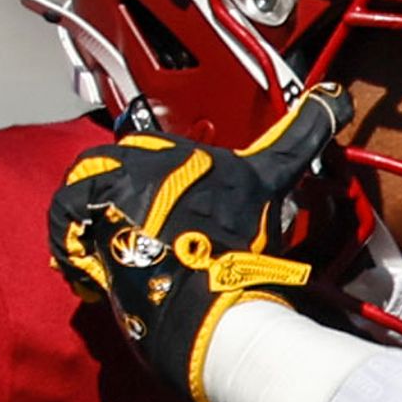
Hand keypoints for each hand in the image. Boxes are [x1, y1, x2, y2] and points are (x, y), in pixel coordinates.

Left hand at [53, 90, 353, 401]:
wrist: (217, 304)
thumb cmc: (243, 247)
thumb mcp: (272, 181)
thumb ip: (298, 137)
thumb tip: (334, 97)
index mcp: (175, 152)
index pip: (144, 145)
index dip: (148, 174)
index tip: (157, 202)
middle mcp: (138, 169)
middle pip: (106, 165)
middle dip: (111, 192)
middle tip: (129, 228)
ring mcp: (112, 204)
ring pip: (80, 193)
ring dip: (89, 220)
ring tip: (107, 248)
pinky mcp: (93, 240)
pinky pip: (66, 232)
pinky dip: (73, 251)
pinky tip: (93, 273)